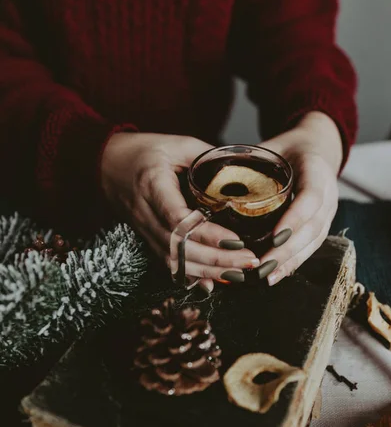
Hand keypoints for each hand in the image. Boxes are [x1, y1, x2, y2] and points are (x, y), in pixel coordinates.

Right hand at [100, 132, 258, 291]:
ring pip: (174, 261)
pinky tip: (211, 283)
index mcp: (152, 185)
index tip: (236, 240)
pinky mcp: (146, 238)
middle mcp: (145, 213)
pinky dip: (190, 276)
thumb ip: (208, 157)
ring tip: (237, 273)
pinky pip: (167, 263)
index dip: (208, 235)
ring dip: (207, 272)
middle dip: (216, 260)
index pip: (179, 220)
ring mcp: (143, 229)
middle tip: (247, 261)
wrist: (106, 162)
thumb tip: (242, 170)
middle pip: (180, 247)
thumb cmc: (142, 150)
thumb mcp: (177, 144)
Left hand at [259, 112, 341, 284]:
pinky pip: (311, 246)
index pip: (311, 198)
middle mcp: (328, 195)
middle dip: (288, 250)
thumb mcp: (270, 148)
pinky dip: (294, 261)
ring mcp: (328, 212)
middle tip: (264, 266)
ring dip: (291, 262)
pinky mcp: (322, 224)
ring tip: (269, 277)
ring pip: (314, 242)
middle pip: (313, 228)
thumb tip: (211, 178)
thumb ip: (248, 163)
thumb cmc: (288, 148)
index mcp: (317, 170)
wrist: (315, 147)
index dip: (294, 219)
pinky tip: (277, 274)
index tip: (275, 237)